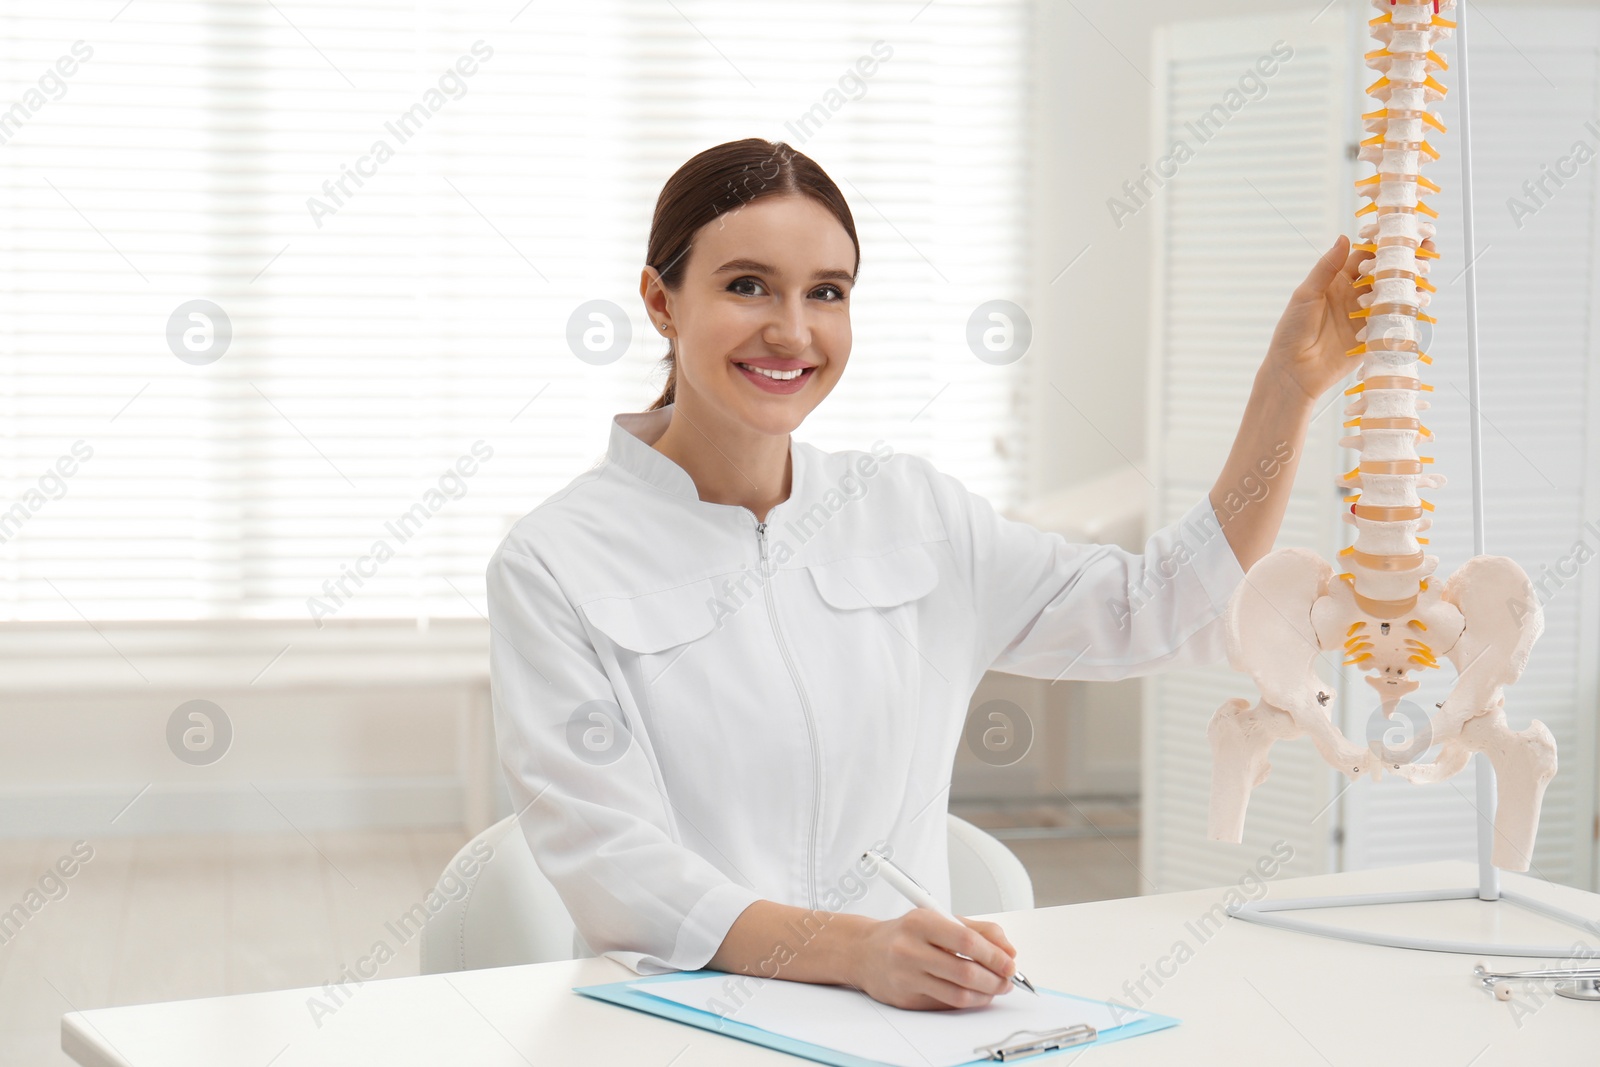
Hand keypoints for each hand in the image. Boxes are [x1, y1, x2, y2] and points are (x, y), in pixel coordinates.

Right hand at [847, 908, 1017, 1009]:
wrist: (864, 952)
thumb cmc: (905, 934)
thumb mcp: (937, 919)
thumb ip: (976, 930)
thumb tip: (1007, 950)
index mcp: (920, 923)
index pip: (966, 941)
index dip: (994, 955)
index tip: (1010, 962)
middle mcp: (910, 949)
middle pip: (965, 971)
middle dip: (995, 979)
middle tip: (1007, 979)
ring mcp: (906, 977)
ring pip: (958, 994)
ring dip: (986, 995)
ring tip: (995, 988)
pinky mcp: (906, 999)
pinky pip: (946, 1005)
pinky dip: (968, 1002)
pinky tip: (975, 995)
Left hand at [1261, 235, 1434, 404]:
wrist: (1294, 372)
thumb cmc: (1292, 331)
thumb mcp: (1306, 295)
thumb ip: (1327, 268)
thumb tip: (1344, 237)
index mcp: (1338, 281)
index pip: (1366, 256)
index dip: (1383, 243)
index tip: (1402, 230)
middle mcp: (1355, 295)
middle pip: (1385, 272)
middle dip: (1405, 260)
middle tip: (1424, 248)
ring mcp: (1367, 315)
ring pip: (1395, 294)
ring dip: (1410, 283)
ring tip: (1423, 274)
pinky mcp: (1374, 336)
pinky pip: (1395, 320)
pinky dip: (1409, 310)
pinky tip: (1419, 301)